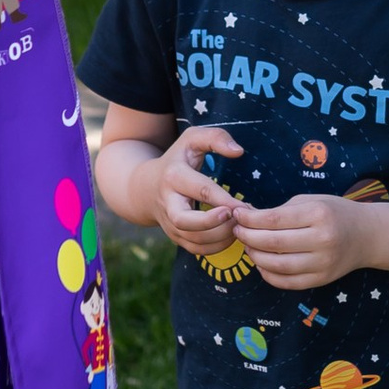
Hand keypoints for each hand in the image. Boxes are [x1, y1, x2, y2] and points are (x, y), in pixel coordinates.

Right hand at [153, 122, 241, 250]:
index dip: (223, 200)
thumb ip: (216, 138)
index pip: (200, 190)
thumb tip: (238, 151)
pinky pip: (196, 249)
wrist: (145, 188)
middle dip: (213, 223)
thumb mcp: (192, 139)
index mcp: (174, 176)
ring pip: (193, 240)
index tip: (242, 206)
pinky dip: (216, 247)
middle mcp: (168, 202)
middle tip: (235, 218)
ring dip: (220, 237)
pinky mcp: (175, 237)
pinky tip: (231, 235)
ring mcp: (170, 223)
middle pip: (185, 221)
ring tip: (239, 225)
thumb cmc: (177, 160)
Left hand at [228, 193, 366, 288]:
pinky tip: (261, 263)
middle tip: (237, 231)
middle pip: (272, 243)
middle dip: (247, 236)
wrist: (367, 236)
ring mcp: (322, 263)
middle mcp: (322, 240)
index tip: (237, 215)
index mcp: (318, 214)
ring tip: (248, 246)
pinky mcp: (321, 280)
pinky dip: (267, 274)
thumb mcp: (311, 201)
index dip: (249, 218)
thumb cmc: (335, 213)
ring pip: (276, 265)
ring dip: (254, 256)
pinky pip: (286, 282)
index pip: (273, 219)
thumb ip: (280, 210)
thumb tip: (246, 217)